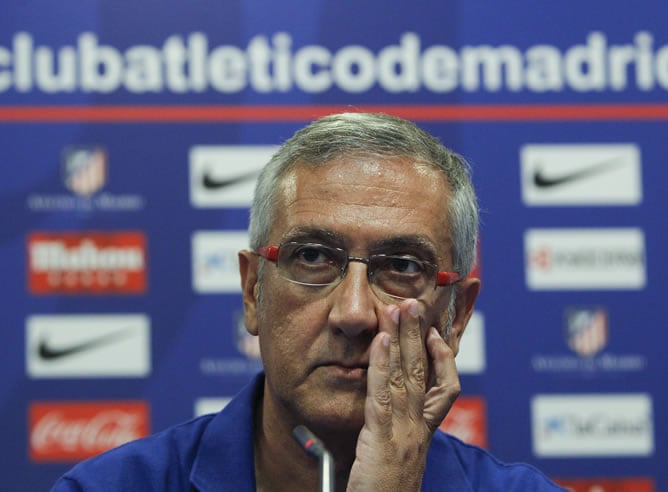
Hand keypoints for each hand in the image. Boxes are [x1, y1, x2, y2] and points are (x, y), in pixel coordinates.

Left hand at [347, 299, 460, 490]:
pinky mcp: (383, 441)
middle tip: (415, 304)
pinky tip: (380, 341)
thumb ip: (392, 433)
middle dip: (420, 335)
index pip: (445, 389)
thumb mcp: (394, 458)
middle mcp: (419, 430)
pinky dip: (383, 364)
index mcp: (422, 434)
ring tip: (398, 309)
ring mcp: (404, 434)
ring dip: (403, 339)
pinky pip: (383, 395)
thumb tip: (384, 412)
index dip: (443, 358)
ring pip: (408, 377)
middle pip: (425, 373)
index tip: (436, 334)